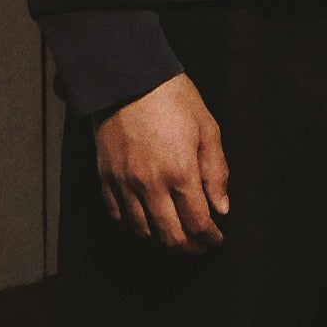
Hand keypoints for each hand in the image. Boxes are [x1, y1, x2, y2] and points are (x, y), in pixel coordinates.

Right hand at [94, 73, 230, 249]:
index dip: (210, 238)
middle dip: (189, 248)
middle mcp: (150, 185)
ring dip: (162, 240)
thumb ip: (216, 172)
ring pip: (142, 231)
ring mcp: (124, 183)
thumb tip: (221, 208)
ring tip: (175, 235)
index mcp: (180, 172)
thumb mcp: (207, 128)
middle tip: (199, 246)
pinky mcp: (106, 177)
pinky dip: (134, 225)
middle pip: (170, 236)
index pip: (198, 223)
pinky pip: (118, 215)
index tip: (217, 239)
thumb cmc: (173, 99)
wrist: (128, 78)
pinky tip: (146, 220)